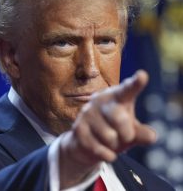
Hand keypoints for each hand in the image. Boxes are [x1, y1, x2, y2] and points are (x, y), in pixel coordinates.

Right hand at [59, 70, 155, 188]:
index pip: (127, 90)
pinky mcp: (78, 128)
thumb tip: (151, 136)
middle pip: (120, 118)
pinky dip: (107, 154)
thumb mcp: (130, 131)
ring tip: (108, 140)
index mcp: (116, 97)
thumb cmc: (113, 131)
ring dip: (114, 145)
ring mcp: (87, 113)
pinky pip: (99, 148)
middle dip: (126, 134)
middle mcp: (100, 100)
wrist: (86, 143)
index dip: (135, 84)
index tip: (142, 76)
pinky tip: (104, 150)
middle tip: (124, 136)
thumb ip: (141, 133)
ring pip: (110, 137)